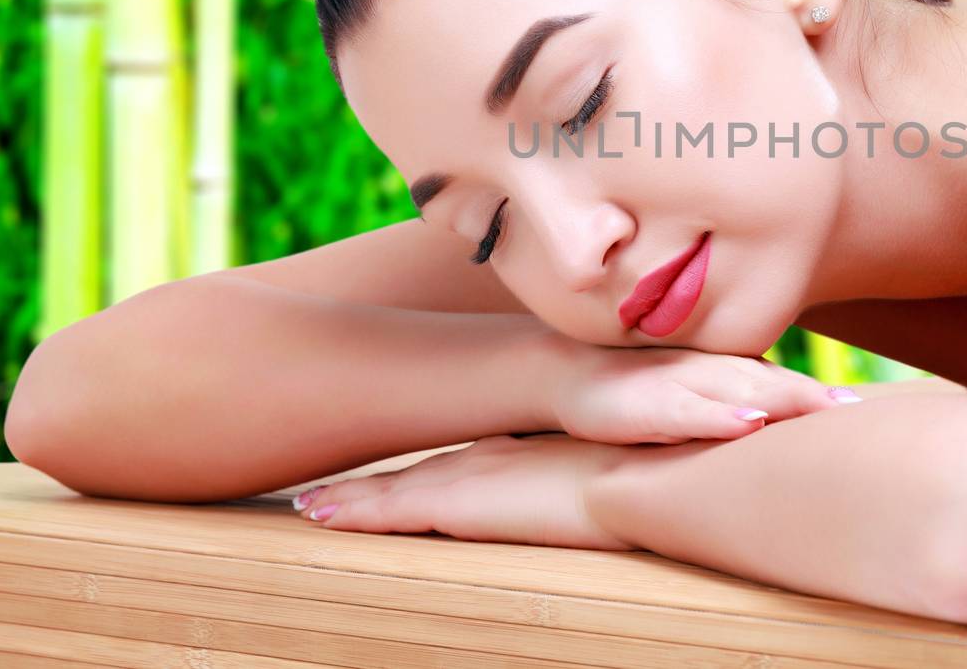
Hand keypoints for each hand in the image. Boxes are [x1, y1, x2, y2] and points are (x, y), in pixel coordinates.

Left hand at [294, 432, 639, 549]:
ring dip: (355, 495)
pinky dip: (352, 510)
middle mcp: (492, 456)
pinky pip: (388, 509)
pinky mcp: (457, 501)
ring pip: (395, 488)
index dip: (435, 467)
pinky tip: (319, 514)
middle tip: (336, 485)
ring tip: (313, 502)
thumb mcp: (626, 475)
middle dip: (382, 479)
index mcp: (528, 452)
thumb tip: (642, 491)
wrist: (645, 473)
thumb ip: (612, 479)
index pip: (468, 460)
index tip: (412, 473)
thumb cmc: (654, 474)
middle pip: (423, 469)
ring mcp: (471, 475)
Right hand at [549, 343, 861, 443]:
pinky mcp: (649, 406)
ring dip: (785, 399)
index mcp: (725, 373)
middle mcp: (711, 371)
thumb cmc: (640, 388)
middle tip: (860, 411)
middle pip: (776, 383)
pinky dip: (720, 416)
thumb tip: (781, 427)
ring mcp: (681, 384)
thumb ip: (736, 401)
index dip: (822, 396)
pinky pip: (689, 411)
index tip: (866, 411)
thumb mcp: (692, 396)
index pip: (783, 383)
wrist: (569, 373)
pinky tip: (748, 422)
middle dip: (818, 398)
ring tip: (827, 410)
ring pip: (742, 388)